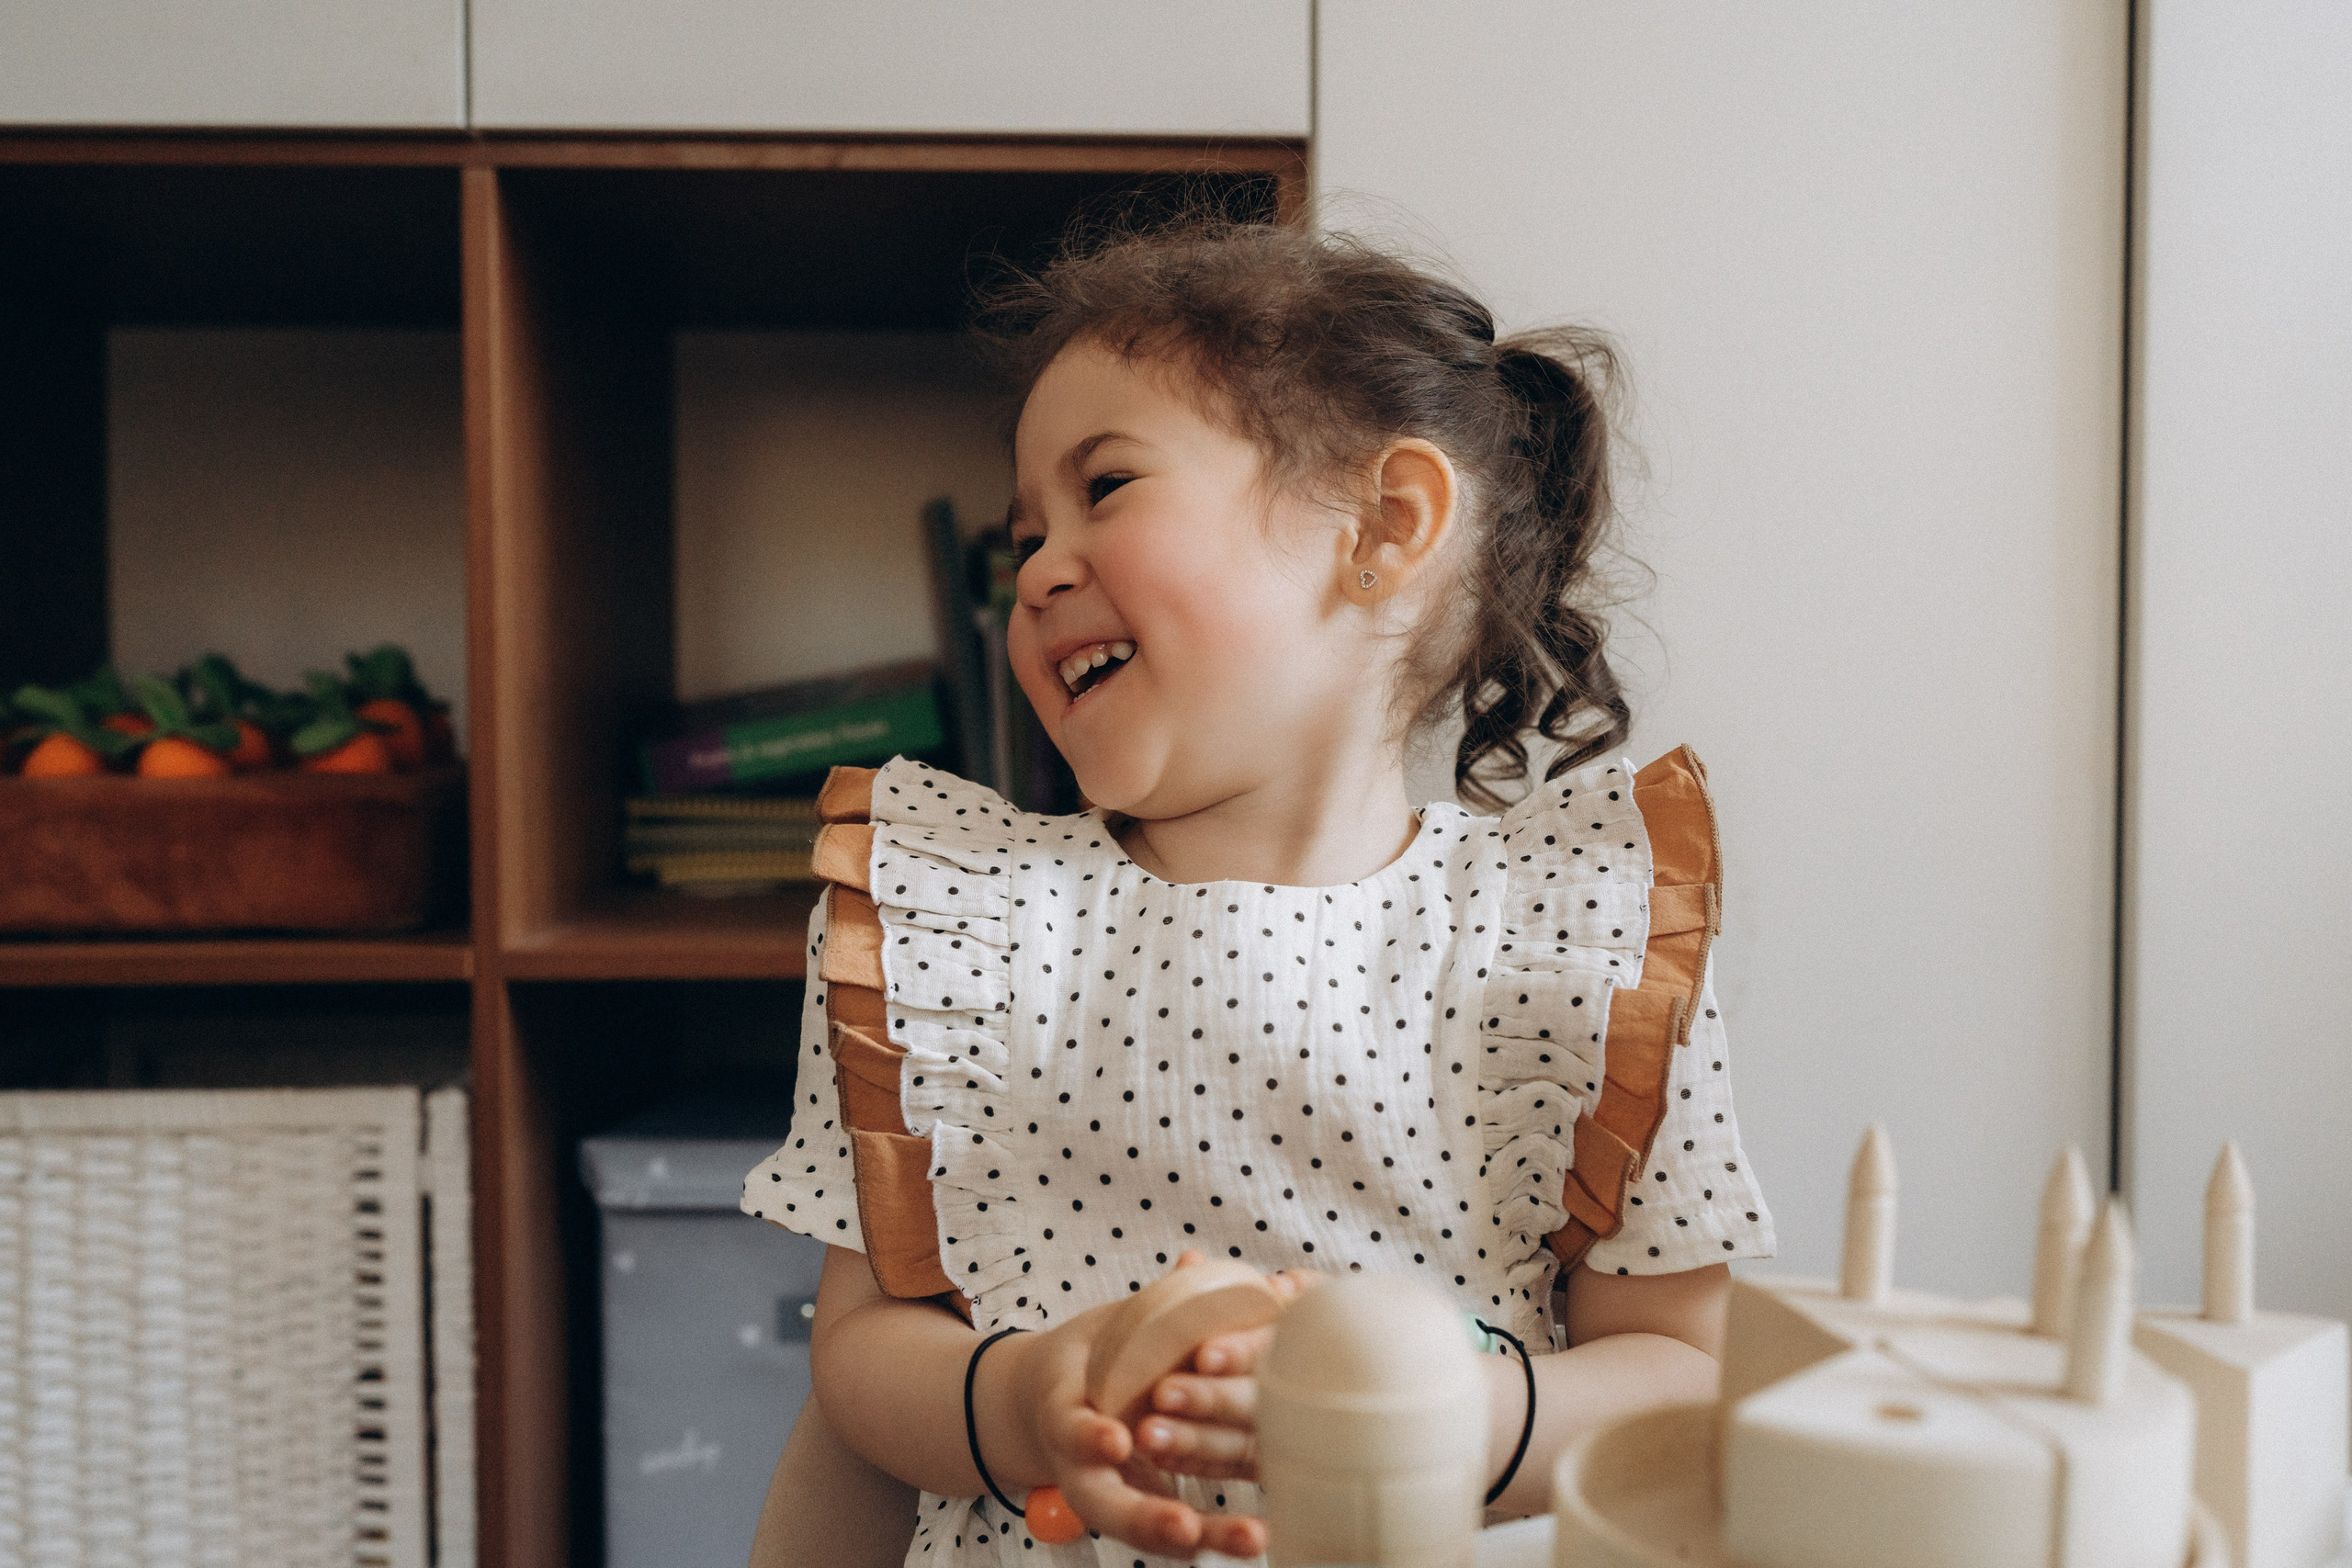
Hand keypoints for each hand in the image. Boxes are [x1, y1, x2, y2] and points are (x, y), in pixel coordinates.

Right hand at [976, 1280, 1267, 1559]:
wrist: (1056, 1405)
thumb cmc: (1091, 1359)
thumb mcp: (1105, 1332)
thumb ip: (1146, 1308)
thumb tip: (1197, 1263)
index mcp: (1065, 1418)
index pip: (1069, 1430)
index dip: (1088, 1437)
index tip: (1115, 1439)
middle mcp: (1084, 1469)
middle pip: (1108, 1505)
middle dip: (1147, 1519)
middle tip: (1184, 1527)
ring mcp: (1112, 1497)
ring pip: (1148, 1530)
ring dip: (1203, 1539)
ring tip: (1253, 1539)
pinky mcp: (1143, 1510)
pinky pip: (1175, 1531)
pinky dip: (1214, 1538)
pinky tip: (1261, 1537)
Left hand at [1132, 1266, 1323, 1483]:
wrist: (1346, 1382)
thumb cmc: (1313, 1329)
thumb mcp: (1312, 1301)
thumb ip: (1295, 1287)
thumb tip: (1279, 1285)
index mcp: (1308, 1350)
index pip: (1274, 1350)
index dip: (1241, 1353)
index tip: (1205, 1356)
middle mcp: (1300, 1399)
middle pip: (1254, 1402)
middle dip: (1209, 1400)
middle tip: (1164, 1393)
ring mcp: (1286, 1439)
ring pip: (1239, 1445)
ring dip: (1192, 1441)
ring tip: (1148, 1433)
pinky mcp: (1266, 1466)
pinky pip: (1228, 1470)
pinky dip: (1193, 1464)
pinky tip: (1158, 1455)